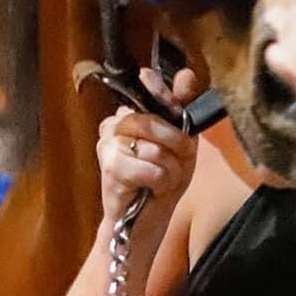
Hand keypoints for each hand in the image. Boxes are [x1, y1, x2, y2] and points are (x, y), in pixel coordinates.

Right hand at [96, 67, 199, 228]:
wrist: (145, 220)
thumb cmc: (162, 180)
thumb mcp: (181, 142)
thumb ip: (182, 108)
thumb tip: (186, 74)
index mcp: (129, 115)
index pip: (145, 89)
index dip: (164, 94)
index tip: (165, 96)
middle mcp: (114, 125)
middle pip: (153, 121)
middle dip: (177, 145)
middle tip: (178, 161)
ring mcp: (109, 145)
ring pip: (156, 149)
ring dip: (171, 170)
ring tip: (162, 180)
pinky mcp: (111, 167)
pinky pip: (153, 169)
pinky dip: (161, 183)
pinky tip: (152, 189)